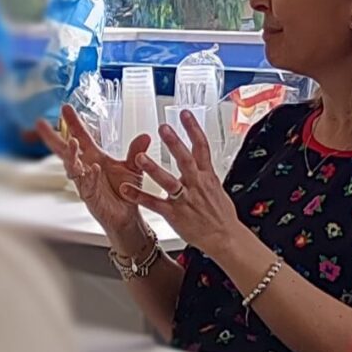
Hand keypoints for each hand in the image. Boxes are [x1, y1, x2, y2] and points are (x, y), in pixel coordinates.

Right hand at [36, 105, 151, 251]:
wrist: (128, 215)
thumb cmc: (126, 191)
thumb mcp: (133, 168)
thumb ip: (136, 152)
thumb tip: (145, 136)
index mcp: (95, 157)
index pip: (82, 137)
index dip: (74, 123)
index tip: (65, 108)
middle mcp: (87, 167)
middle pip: (65, 151)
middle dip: (53, 138)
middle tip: (42, 124)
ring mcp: (85, 182)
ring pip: (72, 167)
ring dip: (72, 155)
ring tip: (74, 143)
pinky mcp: (89, 197)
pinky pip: (86, 185)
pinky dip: (89, 176)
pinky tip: (91, 168)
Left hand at [119, 111, 242, 259]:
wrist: (225, 238)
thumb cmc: (221, 216)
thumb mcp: (217, 189)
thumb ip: (206, 174)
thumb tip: (202, 161)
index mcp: (207, 177)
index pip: (202, 147)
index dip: (193, 129)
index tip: (184, 114)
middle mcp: (196, 185)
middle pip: (185, 160)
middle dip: (174, 143)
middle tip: (164, 128)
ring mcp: (185, 199)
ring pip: (168, 182)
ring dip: (153, 169)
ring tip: (139, 157)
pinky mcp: (175, 214)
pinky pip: (155, 204)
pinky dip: (139, 197)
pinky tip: (126, 189)